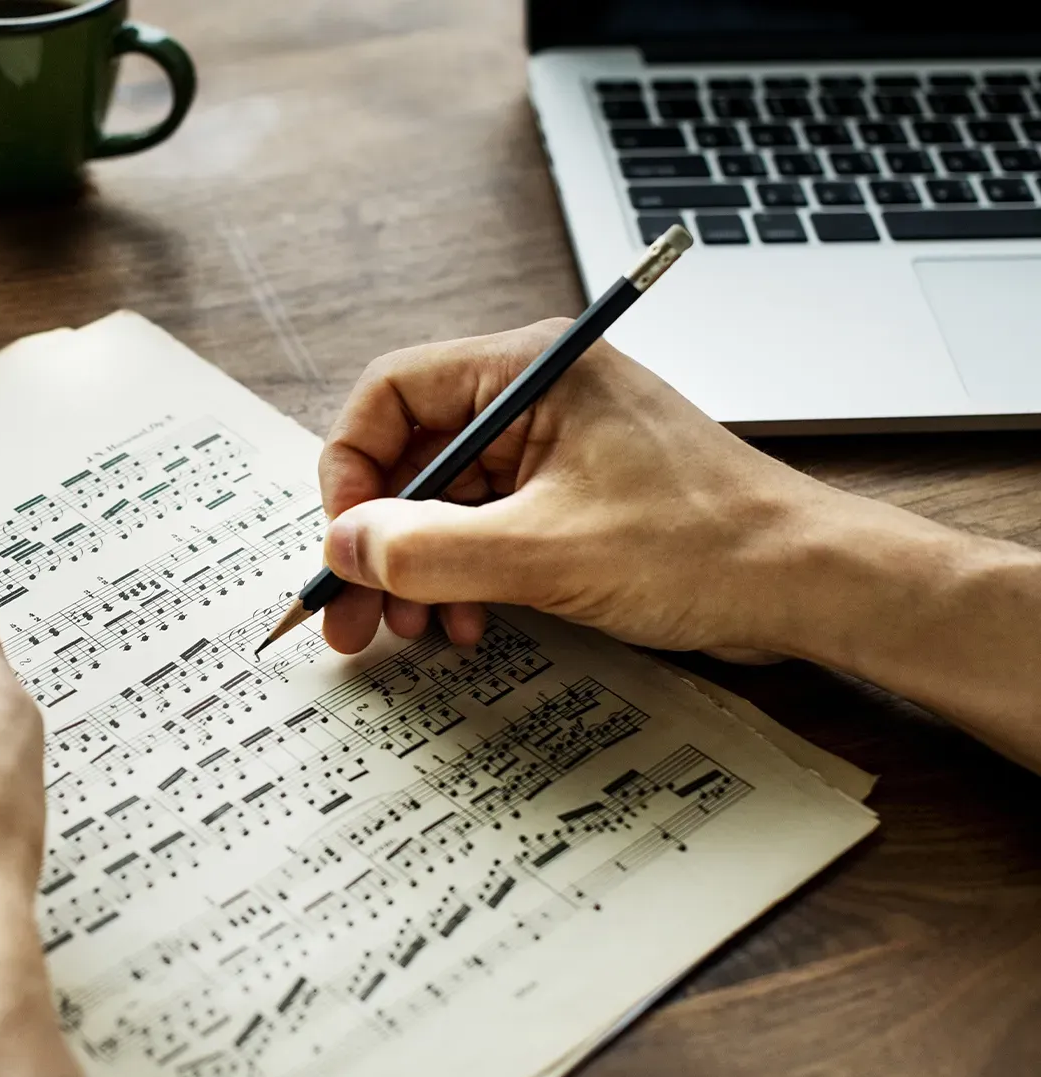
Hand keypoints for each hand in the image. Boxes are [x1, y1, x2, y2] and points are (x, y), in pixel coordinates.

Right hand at [316, 319, 838, 659]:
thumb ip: (427, 550)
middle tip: (352, 614)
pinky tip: (465, 622)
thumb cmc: (702, 546)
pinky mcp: (572, 497)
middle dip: (378, 539)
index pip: (391, 394)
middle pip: (411, 456)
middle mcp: (534, 398)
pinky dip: (461, 576)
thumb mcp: (543, 554)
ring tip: (414, 629)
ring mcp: (555, 449)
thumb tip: (343, 549)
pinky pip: (485, 528)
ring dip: (417, 568)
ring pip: (443, 501)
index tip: (344, 544)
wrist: (807, 585)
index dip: (351, 470)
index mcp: (528, 372)